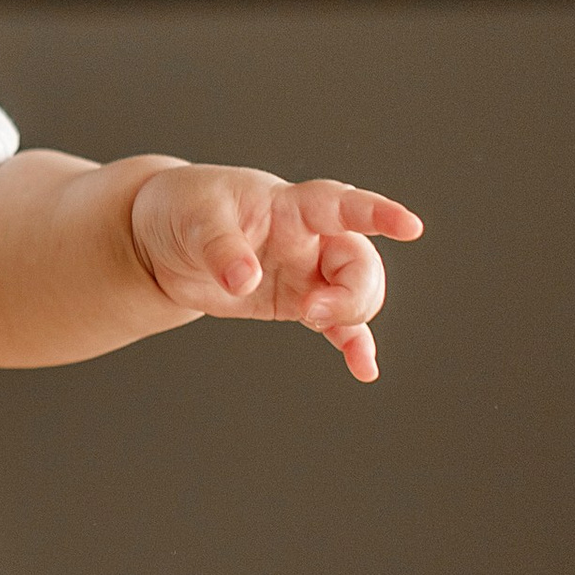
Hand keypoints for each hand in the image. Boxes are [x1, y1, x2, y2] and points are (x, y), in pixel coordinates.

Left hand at [129, 166, 421, 381]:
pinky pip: (337, 326)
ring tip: (312, 321)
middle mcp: (309, 238)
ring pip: (356, 294)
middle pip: (360, 262)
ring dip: (349, 315)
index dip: (376, 213)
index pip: (340, 205)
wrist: (164, 240)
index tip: (410, 227)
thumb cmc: (185, 210)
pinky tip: (364, 369)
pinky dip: (353, 346)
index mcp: (290, 206)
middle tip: (312, 312)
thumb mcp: (196, 219)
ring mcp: (306, 272)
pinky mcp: (295, 303)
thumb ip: (221, 248)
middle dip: (354, 291)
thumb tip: (245, 280)